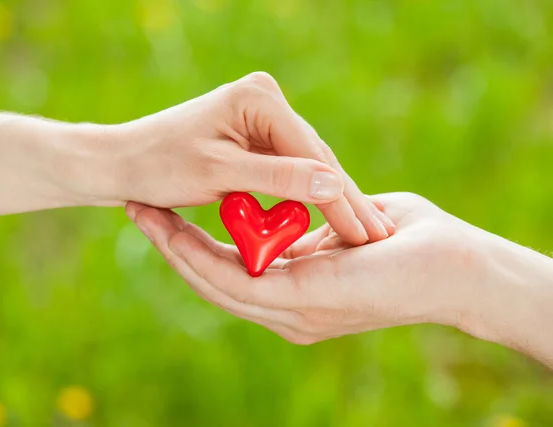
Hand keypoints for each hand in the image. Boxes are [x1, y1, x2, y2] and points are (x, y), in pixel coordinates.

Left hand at [89, 72, 393, 243]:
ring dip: (327, 200)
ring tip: (360, 234)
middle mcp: (266, 99)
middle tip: (373, 238)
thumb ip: (279, 179)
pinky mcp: (256, 134)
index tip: (364, 233)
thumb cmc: (160, 165)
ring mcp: (261, 117)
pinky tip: (330, 218)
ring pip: (305, 165)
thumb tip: (335, 186)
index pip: (311, 154)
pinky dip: (301, 195)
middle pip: (313, 157)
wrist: (122, 161)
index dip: (339, 197)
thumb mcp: (221, 174)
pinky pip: (288, 168)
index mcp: (259, 98)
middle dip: (340, 199)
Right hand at [127, 193, 552, 366]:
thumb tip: (284, 211)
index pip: (230, 273)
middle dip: (171, 246)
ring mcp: (289, 311)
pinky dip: (197, 253)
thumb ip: (307, 228)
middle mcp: (284, 312)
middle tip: (138, 209)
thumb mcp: (340, 227)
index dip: (192, 245)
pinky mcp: (299, 299)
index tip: (165, 213)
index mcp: (293, 295)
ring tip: (141, 213)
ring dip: (173, 249)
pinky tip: (170, 228)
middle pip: (211, 280)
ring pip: (213, 281)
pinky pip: (234, 277)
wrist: (453, 264)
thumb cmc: (404, 241)